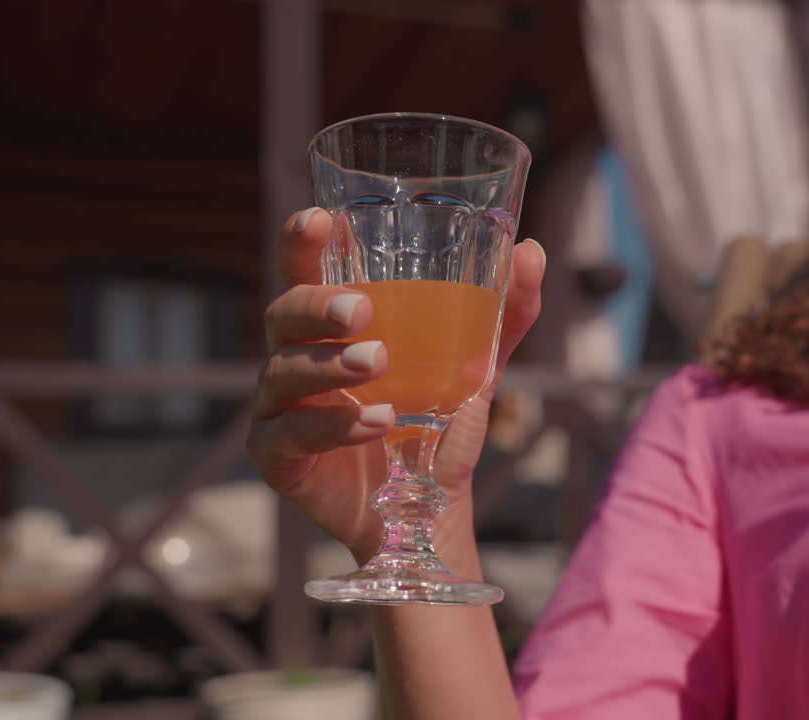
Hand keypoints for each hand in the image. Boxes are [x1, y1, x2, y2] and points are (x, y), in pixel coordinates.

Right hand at [246, 207, 545, 562]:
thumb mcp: (477, 365)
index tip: (319, 220)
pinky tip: (378, 422)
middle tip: (361, 310)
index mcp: (331, 326)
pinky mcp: (278, 458)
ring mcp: (280, 408)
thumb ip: (504, 313)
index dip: (300, 243)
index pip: (302, 271)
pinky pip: (289, 435)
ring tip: (377, 364)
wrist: (431, 504)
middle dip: (315, 306)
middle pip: (282, 315)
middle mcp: (297, 358)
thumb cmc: (437, 422)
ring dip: (329, 366)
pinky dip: (333, 426)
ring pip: (284, 372)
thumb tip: (530, 251)